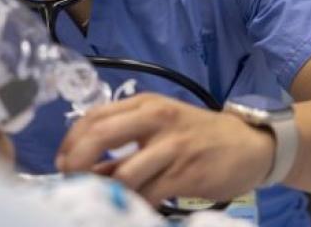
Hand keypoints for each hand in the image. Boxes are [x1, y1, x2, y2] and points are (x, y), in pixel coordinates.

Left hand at [56, 93, 274, 204]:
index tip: (61, 161)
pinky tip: (134, 207)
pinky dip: (135, 204)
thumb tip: (83, 169)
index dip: (71, 140)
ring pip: (124, 173)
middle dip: (76, 161)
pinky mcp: (186, 173)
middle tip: (69, 180)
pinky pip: (149, 194)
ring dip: (107, 191)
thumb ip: (122, 148)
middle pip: (101, 135)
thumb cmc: (195, 136)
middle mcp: (154, 119)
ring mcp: (171, 146)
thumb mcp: (158, 131)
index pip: (94, 116)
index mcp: (143, 104)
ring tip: (105, 199)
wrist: (249, 145)